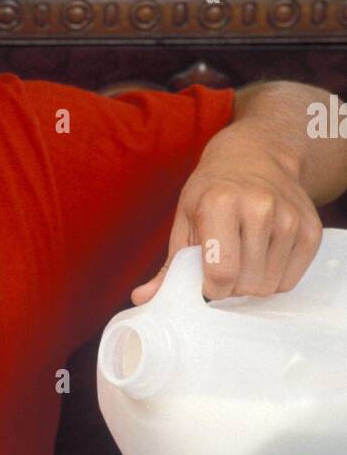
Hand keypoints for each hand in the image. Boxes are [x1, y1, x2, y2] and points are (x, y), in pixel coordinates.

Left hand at [131, 123, 322, 303]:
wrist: (256, 155)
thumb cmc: (212, 189)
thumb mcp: (184, 218)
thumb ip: (168, 265)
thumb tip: (142, 299)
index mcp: (221, 203)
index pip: (221, 272)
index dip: (210, 288)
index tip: (205, 280)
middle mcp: (260, 208)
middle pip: (246, 285)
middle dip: (230, 286)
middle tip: (224, 265)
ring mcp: (289, 218)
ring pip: (268, 286)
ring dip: (252, 282)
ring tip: (243, 257)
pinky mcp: (311, 230)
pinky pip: (289, 280)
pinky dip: (274, 278)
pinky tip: (263, 254)